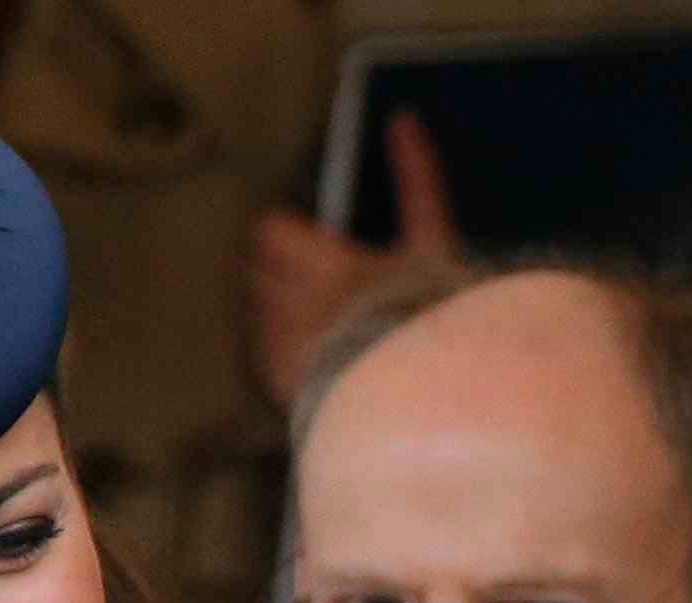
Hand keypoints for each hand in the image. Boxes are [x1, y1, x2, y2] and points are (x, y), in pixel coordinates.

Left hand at [246, 111, 457, 406]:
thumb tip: (402, 118)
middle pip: (260, 270)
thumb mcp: (432, 245)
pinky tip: (314, 361)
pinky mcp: (278, 383)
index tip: (309, 244)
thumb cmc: (428, 314)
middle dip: (283, 272)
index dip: (287, 236)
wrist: (417, 396)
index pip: (271, 230)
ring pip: (259, 311)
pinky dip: (281, 353)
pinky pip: (264, 355)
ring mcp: (279, 343)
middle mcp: (286, 299)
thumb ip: (415, 181)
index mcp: (317, 261)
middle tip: (322, 286)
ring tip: (321, 326)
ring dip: (279, 311)